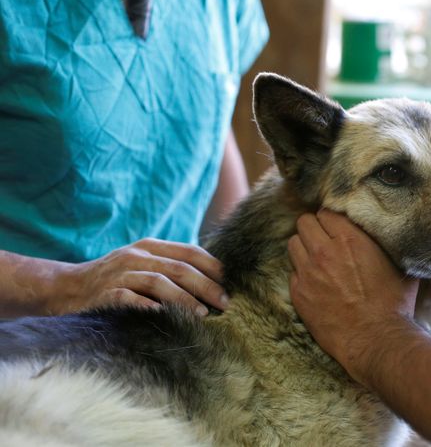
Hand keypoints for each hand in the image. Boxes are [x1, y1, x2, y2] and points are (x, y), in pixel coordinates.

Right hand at [51, 238, 228, 315]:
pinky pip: (132, 300)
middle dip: (206, 285)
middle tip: (225, 302)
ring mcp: (120, 274)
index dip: (212, 266)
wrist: (67, 287)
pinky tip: (167, 318)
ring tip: (203, 314)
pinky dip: (151, 308)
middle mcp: (136, 255)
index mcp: (150, 246)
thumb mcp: (142, 265)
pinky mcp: (105, 294)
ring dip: (184, 299)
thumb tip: (213, 280)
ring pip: (159, 282)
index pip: (189, 251)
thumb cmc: (115, 280)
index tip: (230, 283)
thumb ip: (170, 267)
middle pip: (179, 268)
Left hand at [288, 210, 418, 380]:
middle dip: (314, 229)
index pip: (326, 212)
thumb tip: (395, 234)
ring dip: (304, 248)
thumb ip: (388, 244)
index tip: (336, 227)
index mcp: (350, 238)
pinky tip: (316, 283)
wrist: (376, 340)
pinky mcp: (299, 293)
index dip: (332, 219)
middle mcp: (324, 251)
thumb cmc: (393, 304)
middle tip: (324, 240)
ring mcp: (308, 272)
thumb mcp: (399, 265)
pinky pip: (292, 272)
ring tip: (316, 259)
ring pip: (293, 244)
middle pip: (304, 222)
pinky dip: (301, 274)